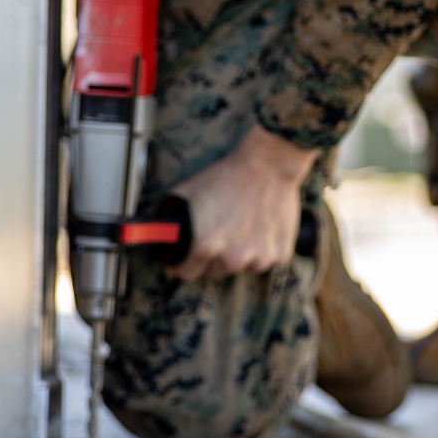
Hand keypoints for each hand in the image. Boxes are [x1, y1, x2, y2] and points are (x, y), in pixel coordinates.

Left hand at [169, 125, 317, 281]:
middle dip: (213, 258)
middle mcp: (232, 259)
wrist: (267, 164)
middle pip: (214, 272)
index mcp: (205, 246)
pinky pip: (267, 260)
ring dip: (241, 253)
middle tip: (220, 233)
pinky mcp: (280, 254)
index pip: (186, 273)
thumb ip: (170, 223)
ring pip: (242, 266)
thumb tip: (157, 238)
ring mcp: (258, 259)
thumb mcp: (186, 194)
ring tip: (243, 225)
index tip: (185, 258)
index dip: (183, 264)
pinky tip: (262, 225)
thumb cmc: (226, 176)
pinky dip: (264, 247)